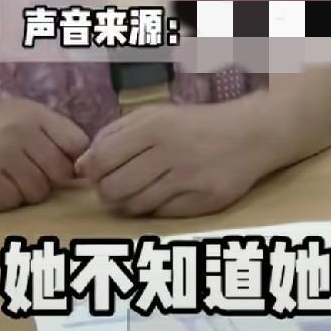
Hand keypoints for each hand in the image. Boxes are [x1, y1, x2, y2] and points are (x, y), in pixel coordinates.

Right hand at [0, 97, 89, 209]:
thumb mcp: (9, 121)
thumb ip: (44, 137)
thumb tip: (81, 170)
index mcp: (31, 111)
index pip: (77, 142)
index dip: (71, 161)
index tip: (52, 167)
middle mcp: (20, 128)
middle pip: (60, 172)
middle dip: (43, 181)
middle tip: (14, 173)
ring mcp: (2, 153)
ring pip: (37, 192)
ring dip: (20, 193)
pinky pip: (11, 204)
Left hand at [75, 101, 266, 216]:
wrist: (250, 134)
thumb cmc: (194, 125)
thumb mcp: (154, 115)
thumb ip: (114, 134)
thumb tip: (81, 166)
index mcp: (154, 126)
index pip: (100, 160)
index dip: (91, 171)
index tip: (98, 172)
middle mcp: (170, 152)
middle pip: (112, 188)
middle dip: (107, 191)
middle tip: (116, 185)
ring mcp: (189, 178)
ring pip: (135, 206)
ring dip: (129, 202)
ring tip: (140, 189)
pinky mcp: (205, 201)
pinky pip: (162, 215)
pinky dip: (156, 209)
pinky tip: (165, 194)